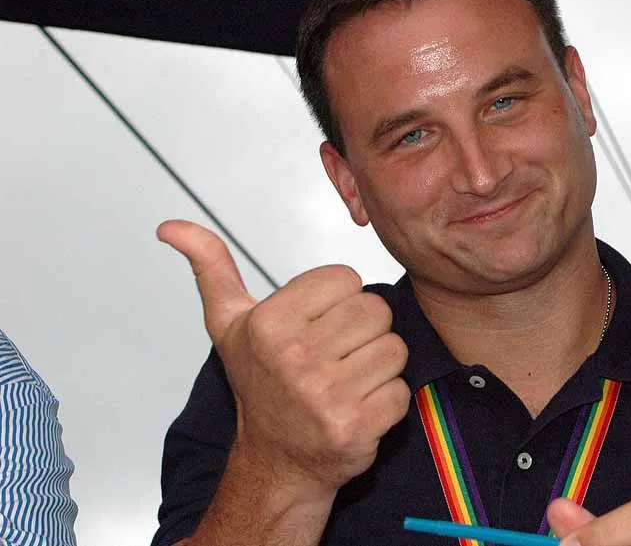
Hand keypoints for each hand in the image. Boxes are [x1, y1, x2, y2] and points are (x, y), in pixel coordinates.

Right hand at [158, 220, 409, 496]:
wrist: (274, 462)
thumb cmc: (260, 384)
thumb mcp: (230, 323)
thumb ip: (211, 267)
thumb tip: (171, 226)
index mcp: (268, 324)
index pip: (346, 279)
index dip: (338, 300)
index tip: (317, 325)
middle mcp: (295, 358)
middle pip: (375, 310)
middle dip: (363, 331)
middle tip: (336, 355)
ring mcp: (326, 396)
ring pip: (394, 349)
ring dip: (378, 365)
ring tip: (347, 379)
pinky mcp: (356, 427)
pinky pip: (401, 390)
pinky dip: (388, 400)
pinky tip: (358, 407)